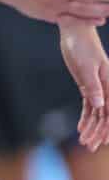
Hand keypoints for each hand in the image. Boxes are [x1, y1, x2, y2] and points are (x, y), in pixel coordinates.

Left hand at [62, 23, 108, 151]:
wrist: (75, 32)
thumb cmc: (81, 46)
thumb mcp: (86, 67)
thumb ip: (94, 87)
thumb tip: (101, 106)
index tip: (105, 141)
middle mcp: (107, 87)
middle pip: (106, 114)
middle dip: (99, 132)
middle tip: (90, 147)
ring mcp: (97, 86)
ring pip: (97, 112)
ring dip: (91, 127)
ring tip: (84, 142)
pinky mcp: (88, 85)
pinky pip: (89, 105)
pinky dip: (86, 117)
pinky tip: (81, 129)